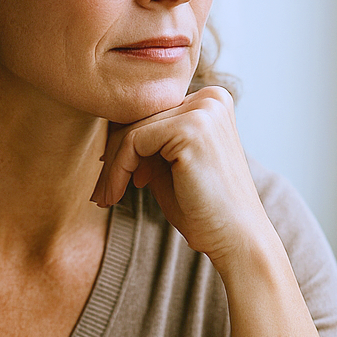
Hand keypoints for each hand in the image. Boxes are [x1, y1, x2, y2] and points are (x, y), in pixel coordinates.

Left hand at [91, 87, 272, 271]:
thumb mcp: (169, 166)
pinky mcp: (191, 128)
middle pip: (139, 116)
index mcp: (211, 101)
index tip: (108, 174)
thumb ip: (147, 144)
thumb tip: (107, 129)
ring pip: (132, 129)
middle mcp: (210, 97)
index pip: (151, 111)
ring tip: (105, 198)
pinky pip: (133, 142)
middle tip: (100, 191)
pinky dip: (117, 171)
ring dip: (111, 167)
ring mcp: (203, 110)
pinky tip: (114, 195)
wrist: (236, 239)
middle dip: (113, 155)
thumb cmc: (202, 208)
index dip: (123, 143)